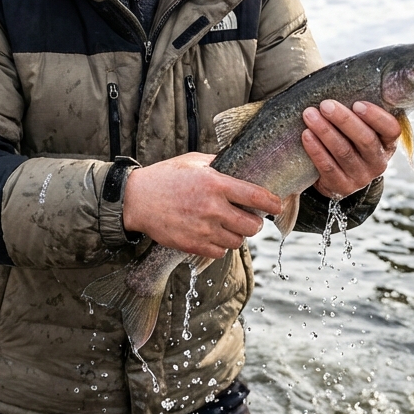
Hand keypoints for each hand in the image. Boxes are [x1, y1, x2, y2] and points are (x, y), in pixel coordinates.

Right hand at [122, 153, 281, 258]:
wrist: (137, 199)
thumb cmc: (165, 177)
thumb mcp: (193, 161)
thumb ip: (218, 165)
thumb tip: (239, 166)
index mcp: (216, 184)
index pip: (256, 197)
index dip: (273, 203)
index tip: (277, 205)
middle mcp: (212, 208)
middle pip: (252, 226)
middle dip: (254, 222)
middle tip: (247, 217)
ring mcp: (203, 229)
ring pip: (238, 242)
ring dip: (236, 235)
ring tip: (227, 226)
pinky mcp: (193, 245)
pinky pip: (220, 252)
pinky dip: (220, 246)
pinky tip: (212, 235)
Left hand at [301, 100, 399, 198]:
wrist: (336, 176)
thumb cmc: (347, 141)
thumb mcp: (359, 129)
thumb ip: (357, 113)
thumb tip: (340, 84)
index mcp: (387, 143)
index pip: (391, 129)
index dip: (376, 117)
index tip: (357, 103)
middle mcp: (378, 162)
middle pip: (365, 139)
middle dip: (344, 120)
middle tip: (325, 105)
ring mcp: (361, 177)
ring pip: (344, 152)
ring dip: (325, 131)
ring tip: (309, 115)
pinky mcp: (342, 186)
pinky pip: (328, 167)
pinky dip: (316, 149)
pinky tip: (306, 135)